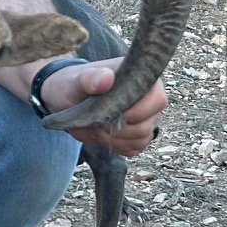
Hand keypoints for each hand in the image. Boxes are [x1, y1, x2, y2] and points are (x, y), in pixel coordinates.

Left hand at [38, 57, 166, 158]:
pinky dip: (116, 145)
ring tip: (96, 126)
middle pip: (149, 124)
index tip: (114, 114)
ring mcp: (146, 118)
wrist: (68, 101)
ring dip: (114, 138)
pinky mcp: (137, 134)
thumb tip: (106, 78)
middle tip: (98, 121)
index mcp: (140, 78)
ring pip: (141, 139)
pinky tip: (102, 134)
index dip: (138, 112)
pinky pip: (134, 148)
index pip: (157, 99)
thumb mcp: (76, 80)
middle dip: (120, 128)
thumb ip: (89, 78)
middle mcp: (149, 98)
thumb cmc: (74, 85)